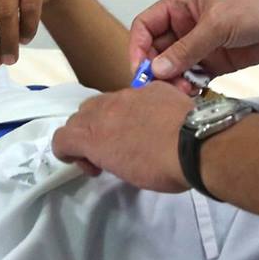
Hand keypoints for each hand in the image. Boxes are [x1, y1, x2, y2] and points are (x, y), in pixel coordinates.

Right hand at [51, 84, 193, 186]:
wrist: (197, 143)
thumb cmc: (160, 168)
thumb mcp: (124, 172)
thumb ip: (107, 156)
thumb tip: (109, 152)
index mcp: (92, 135)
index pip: (60, 138)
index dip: (67, 153)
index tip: (90, 165)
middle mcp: (104, 109)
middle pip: (79, 116)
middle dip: (86, 133)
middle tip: (107, 152)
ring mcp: (128, 94)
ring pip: (105, 101)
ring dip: (109, 118)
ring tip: (131, 134)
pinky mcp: (152, 87)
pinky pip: (135, 95)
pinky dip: (137, 108)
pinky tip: (156, 121)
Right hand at [128, 0, 258, 87]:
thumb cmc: (258, 5)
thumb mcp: (218, 23)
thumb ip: (187, 48)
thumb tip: (156, 69)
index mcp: (181, 4)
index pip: (146, 25)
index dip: (138, 46)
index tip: (140, 70)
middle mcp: (187, 24)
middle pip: (157, 50)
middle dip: (155, 69)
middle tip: (159, 88)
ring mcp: (201, 45)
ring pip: (174, 67)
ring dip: (172, 81)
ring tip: (181, 92)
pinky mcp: (215, 62)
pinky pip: (193, 77)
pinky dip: (189, 87)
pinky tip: (192, 94)